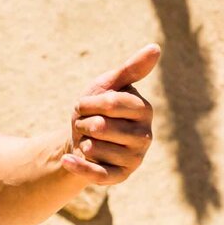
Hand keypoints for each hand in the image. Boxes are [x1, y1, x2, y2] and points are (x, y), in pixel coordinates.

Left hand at [63, 44, 158, 182]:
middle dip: (83, 123)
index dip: (88, 103)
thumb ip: (131, 69)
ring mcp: (134, 159)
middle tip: (85, 124)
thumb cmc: (96, 108)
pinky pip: (97, 174)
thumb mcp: (109, 85)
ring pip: (96, 149)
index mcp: (144, 110)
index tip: (83, 104)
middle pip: (101, 127)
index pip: (111, 103)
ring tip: (87, 139)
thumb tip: (156, 47)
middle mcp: (145, 136)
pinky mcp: (120, 177)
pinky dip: (78, 166)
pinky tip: (67, 159)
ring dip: (81, 141)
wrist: (82, 138)